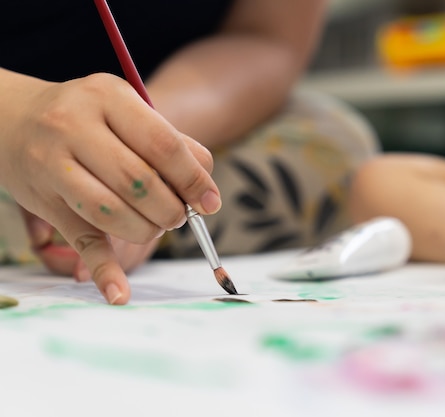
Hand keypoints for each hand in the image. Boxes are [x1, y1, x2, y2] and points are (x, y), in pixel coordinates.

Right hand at [0, 71, 219, 303]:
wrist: (11, 118)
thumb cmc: (89, 117)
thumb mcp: (128, 111)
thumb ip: (172, 144)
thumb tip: (206, 191)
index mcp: (108, 97)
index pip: (162, 145)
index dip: (193, 179)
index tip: (210, 203)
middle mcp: (73, 126)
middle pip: (138, 182)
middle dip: (170, 209)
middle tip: (178, 216)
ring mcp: (53, 165)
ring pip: (111, 212)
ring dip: (146, 230)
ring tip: (155, 225)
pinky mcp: (44, 202)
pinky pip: (78, 240)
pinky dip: (102, 270)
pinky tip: (119, 294)